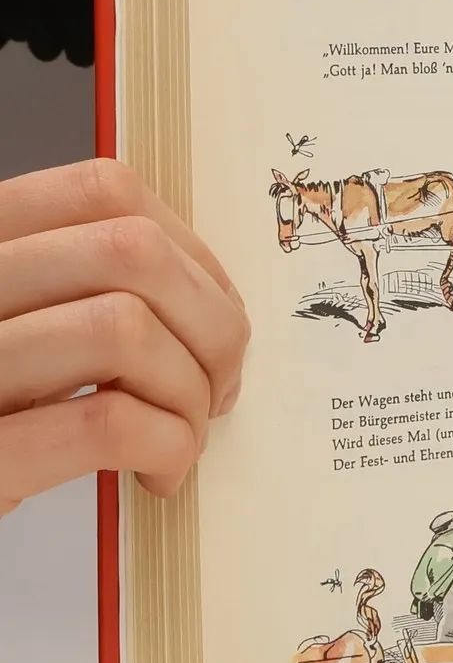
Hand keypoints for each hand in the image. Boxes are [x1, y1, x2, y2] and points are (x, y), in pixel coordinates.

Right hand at [0, 160, 249, 516]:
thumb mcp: (26, 324)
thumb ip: (87, 286)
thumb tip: (216, 296)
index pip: (105, 192)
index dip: (191, 253)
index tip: (214, 313)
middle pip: (131, 252)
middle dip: (212, 324)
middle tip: (216, 386)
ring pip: (124, 330)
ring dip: (187, 392)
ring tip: (181, 434)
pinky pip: (104, 424)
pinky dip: (165, 445)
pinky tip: (157, 470)